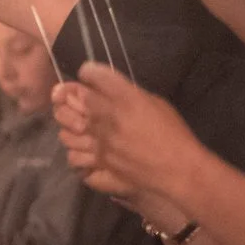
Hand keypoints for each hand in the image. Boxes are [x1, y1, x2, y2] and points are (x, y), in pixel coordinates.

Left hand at [51, 63, 201, 201]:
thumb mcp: (156, 104)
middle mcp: (106, 119)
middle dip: (66, 97)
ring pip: (64, 132)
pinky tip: (87, 152)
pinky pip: (73, 158)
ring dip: (68, 128)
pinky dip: (77, 155)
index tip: (88, 77)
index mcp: (124, 99)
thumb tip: (108, 90)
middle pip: (68, 101)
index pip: (91, 74)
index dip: (87, 73)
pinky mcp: (98, 167)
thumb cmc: (174, 135)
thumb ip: (129, 94)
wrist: (180, 171)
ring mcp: (98, 145)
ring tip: (79, 128)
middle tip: (72, 100)